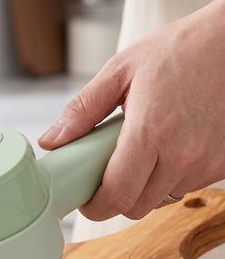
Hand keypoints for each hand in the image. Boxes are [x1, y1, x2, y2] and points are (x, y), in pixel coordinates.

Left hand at [38, 0, 224, 221]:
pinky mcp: (224, 163)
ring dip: (144, 188)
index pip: (117, 196)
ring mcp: (208, 162)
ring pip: (161, 200)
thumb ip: (82, 110)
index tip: (87, 201)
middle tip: (108, 178)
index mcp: (150, 132)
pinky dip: (170, 177)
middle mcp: (183, 154)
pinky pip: (187, 187)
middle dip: (116, 199)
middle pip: (136, 207)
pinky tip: (169, 149)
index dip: (95, 207)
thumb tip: (51, 140)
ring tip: (142, 154)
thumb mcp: (121, 70)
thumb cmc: (181, 50)